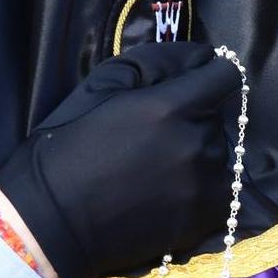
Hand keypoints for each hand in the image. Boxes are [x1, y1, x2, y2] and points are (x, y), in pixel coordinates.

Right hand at [0, 42, 241, 277]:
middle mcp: (196, 144)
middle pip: (218, 117)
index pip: (224, 76)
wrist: (53, 222)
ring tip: (161, 168)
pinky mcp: (205, 218)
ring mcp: (204, 185)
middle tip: (157, 135)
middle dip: (196, 117)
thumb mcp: (100, 87)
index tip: (192, 84)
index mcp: (170, 107)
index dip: (209, 75)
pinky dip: (204, 187)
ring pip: (221, 154)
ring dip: (200, 154)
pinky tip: (173, 192)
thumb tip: (200, 55)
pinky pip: (222, 191)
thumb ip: (155, 63)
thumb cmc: (67, 148)